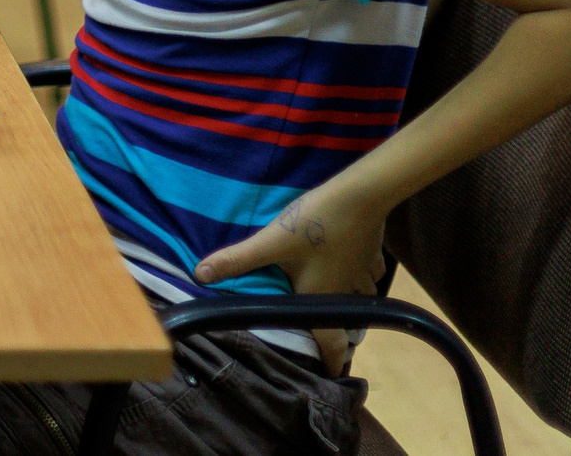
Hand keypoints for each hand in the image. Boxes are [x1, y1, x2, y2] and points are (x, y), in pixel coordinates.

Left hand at [193, 187, 386, 375]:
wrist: (359, 196)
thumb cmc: (314, 224)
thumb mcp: (271, 243)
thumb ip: (238, 260)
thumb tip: (199, 275)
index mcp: (322, 297)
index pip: (332, 342)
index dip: (332, 361)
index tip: (332, 375)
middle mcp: (346, 291)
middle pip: (345, 319)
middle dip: (336, 328)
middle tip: (325, 332)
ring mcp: (362, 270)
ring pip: (359, 294)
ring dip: (348, 300)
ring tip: (334, 301)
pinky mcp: (370, 251)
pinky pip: (367, 270)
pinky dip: (360, 273)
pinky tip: (351, 264)